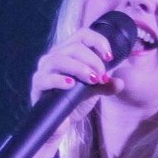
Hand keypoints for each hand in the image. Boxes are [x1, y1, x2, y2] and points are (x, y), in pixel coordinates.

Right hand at [25, 25, 119, 157]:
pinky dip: (61, 80)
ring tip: (92, 80)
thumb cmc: (74, 101)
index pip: (83, 34)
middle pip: (75, 46)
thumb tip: (119, 82)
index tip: (110, 58)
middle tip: (102, 76)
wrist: (60, 123)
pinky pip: (47, 78)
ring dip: (80, 68)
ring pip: (59, 59)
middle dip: (93, 60)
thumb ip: (107, 84)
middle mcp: (54, 56)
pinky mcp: (38, 86)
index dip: (98, 42)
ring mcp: (44, 70)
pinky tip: (72, 86)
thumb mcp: (94, 90)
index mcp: (68, 52)